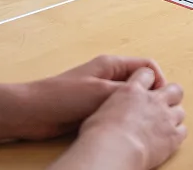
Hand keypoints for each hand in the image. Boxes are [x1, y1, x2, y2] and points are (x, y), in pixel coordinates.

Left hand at [20, 56, 168, 141]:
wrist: (32, 112)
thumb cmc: (63, 96)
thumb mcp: (100, 92)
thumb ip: (127, 92)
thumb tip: (151, 95)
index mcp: (112, 64)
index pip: (147, 66)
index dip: (159, 80)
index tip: (160, 98)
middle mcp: (108, 75)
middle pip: (140, 82)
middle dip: (149, 96)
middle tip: (154, 113)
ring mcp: (100, 91)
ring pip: (128, 98)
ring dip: (135, 108)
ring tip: (140, 122)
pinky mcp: (93, 107)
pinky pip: (116, 110)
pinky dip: (122, 117)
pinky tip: (123, 127)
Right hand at [76, 66, 185, 169]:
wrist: (114, 149)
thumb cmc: (100, 133)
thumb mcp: (100, 110)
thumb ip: (112, 106)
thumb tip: (111, 112)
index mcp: (132, 90)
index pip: (146, 73)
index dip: (147, 78)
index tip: (146, 85)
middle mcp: (153, 100)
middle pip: (173, 89)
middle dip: (170, 94)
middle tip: (162, 103)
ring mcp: (166, 117)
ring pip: (180, 110)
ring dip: (174, 115)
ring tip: (165, 123)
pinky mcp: (173, 137)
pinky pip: (182, 131)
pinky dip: (177, 134)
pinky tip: (168, 138)